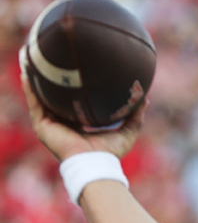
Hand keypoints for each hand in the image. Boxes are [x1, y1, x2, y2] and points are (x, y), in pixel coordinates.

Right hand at [19, 62, 146, 162]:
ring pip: (40, 98)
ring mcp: (50, 125)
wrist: (94, 164)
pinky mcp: (42, 126)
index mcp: (77, 125)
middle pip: (54, 98)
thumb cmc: (110, 154)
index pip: (72, 102)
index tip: (75, 70)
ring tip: (32, 58)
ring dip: (36, 79)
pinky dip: (30, 88)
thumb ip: (135, 116)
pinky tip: (27, 71)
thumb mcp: (126, 132)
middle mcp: (62, 124)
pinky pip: (34, 103)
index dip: (73, 88)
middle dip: (51, 80)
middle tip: (53, 58)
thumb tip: (145, 99)